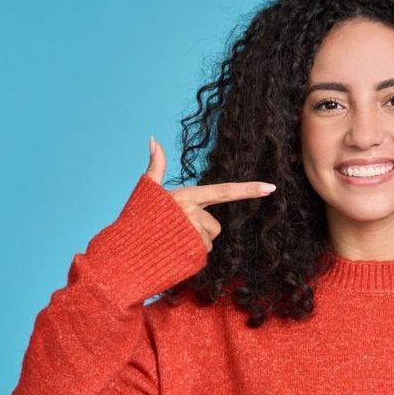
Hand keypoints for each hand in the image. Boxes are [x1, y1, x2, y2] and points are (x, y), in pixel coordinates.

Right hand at [145, 135, 276, 252]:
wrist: (122, 256)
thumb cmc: (136, 221)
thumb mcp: (148, 192)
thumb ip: (155, 166)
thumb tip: (153, 139)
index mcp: (186, 196)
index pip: (224, 191)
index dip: (248, 189)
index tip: (271, 187)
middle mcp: (193, 214)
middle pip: (214, 225)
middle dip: (199, 230)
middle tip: (174, 231)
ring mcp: (194, 236)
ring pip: (209, 240)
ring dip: (194, 243)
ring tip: (171, 241)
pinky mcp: (194, 254)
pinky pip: (203, 253)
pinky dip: (191, 255)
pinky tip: (174, 253)